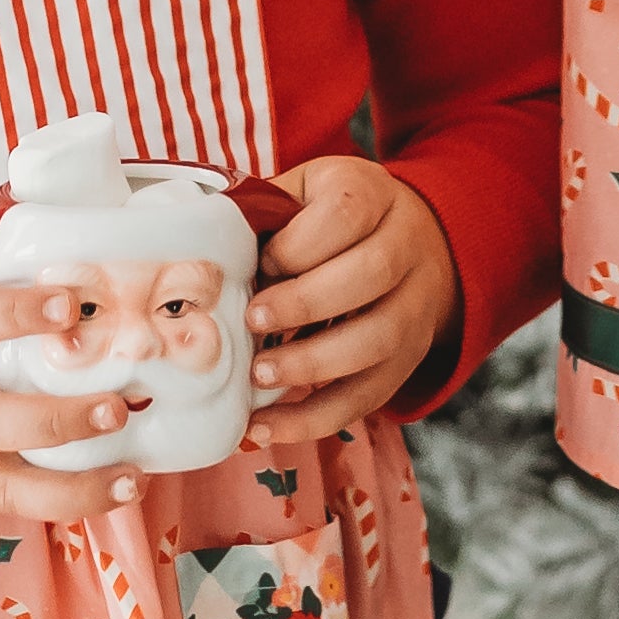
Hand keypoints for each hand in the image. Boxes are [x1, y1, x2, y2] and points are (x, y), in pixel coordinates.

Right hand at [0, 257, 150, 547]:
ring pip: (5, 487)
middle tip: (116, 406)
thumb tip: (51, 239)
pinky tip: (106, 493)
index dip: (17, 312)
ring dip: (74, 489)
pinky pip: (5, 506)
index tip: (71, 303)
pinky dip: (58, 503)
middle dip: (59, 419)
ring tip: (130, 479)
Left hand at [245, 156, 456, 451]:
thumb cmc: (336, 217)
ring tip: (259, 376)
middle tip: (254, 322)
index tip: (262, 262)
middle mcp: (406, 248)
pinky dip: (315, 419)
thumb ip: (264, 214)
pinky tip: (267, 427)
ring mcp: (414, 307)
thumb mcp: (304, 192)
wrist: (417, 240)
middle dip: (305, 303)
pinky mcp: (406, 359)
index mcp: (373, 196)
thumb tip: (201, 250)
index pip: (346, 213)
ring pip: (377, 340)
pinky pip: (368, 396)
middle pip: (371, 273)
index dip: (298, 244)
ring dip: (312, 364)